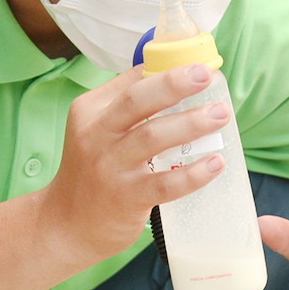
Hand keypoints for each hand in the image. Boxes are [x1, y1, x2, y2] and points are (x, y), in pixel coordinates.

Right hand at [42, 64, 231, 260]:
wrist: (67, 225)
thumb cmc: (92, 172)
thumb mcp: (94, 131)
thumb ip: (125, 107)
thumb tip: (170, 76)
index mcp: (90, 112)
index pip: (130, 82)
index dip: (167, 69)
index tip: (198, 65)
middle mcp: (96, 136)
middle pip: (137, 102)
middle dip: (174, 84)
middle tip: (206, 75)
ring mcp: (111, 168)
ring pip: (154, 137)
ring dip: (192, 123)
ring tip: (220, 114)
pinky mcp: (127, 198)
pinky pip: (166, 183)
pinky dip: (194, 173)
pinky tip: (216, 163)